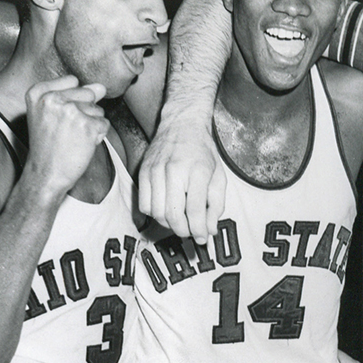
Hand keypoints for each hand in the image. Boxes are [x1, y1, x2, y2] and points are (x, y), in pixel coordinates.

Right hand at [23, 76, 108, 198]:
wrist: (46, 174)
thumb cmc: (48, 146)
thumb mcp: (50, 115)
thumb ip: (74, 94)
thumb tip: (101, 87)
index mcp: (38, 94)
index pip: (72, 81)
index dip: (72, 101)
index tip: (57, 119)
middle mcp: (52, 99)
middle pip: (87, 94)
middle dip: (84, 112)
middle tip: (66, 131)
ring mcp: (70, 111)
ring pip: (98, 110)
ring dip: (91, 125)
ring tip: (72, 139)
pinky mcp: (86, 125)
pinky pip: (104, 124)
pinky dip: (98, 136)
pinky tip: (82, 145)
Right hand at [136, 117, 224, 244]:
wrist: (181, 124)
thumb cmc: (203, 151)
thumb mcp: (219, 176)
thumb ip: (216, 205)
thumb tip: (209, 230)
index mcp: (197, 171)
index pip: (195, 211)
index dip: (199, 231)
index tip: (203, 239)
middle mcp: (174, 171)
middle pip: (173, 216)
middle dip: (183, 231)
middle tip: (191, 232)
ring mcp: (155, 171)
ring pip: (157, 213)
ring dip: (169, 224)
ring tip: (180, 219)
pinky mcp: (143, 172)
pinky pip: (144, 204)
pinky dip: (155, 213)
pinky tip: (166, 208)